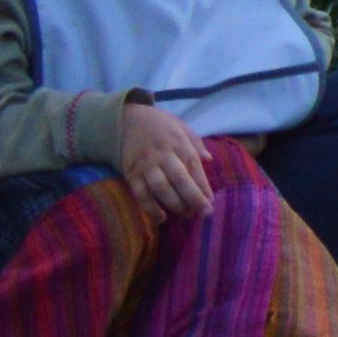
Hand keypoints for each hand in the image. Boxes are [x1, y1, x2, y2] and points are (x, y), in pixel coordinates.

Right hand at [113, 99, 213, 217]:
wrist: (127, 118)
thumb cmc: (160, 125)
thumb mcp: (181, 126)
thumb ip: (196, 143)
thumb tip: (209, 159)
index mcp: (179, 142)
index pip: (194, 166)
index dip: (203, 186)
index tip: (210, 202)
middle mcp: (163, 153)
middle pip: (180, 178)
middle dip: (193, 198)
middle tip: (203, 213)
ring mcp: (146, 164)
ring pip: (161, 188)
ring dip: (174, 204)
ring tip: (184, 216)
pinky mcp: (131, 172)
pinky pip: (140, 193)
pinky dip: (150, 207)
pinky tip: (161, 217)